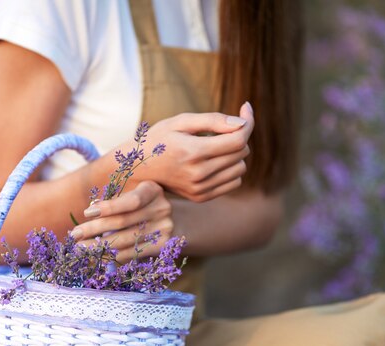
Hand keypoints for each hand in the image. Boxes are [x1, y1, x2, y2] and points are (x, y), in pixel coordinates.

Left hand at [71, 181, 173, 262]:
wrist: (176, 220)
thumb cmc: (144, 204)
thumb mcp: (134, 194)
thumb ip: (115, 200)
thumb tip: (90, 211)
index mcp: (153, 190)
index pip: (131, 201)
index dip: (108, 207)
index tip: (87, 212)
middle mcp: (162, 208)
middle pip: (123, 222)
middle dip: (95, 229)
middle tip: (74, 235)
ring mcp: (165, 228)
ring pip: (125, 240)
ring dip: (99, 246)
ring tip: (80, 248)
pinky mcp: (163, 246)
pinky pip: (132, 253)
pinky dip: (112, 255)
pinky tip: (97, 255)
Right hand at [130, 102, 253, 202]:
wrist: (137, 168)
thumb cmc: (159, 140)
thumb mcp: (180, 122)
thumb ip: (212, 120)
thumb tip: (242, 123)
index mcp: (192, 152)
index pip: (237, 140)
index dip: (247, 122)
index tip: (245, 108)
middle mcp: (198, 174)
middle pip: (241, 152)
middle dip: (237, 136)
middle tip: (220, 129)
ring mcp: (200, 189)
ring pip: (241, 169)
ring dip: (234, 154)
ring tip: (214, 147)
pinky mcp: (201, 197)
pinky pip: (234, 183)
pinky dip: (230, 170)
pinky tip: (214, 162)